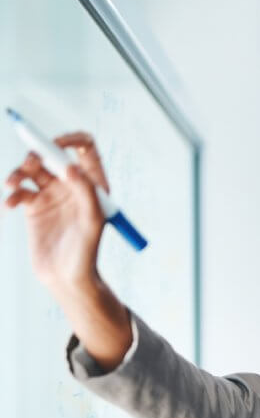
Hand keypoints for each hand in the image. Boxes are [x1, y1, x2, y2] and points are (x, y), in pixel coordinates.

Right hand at [2, 132, 109, 291]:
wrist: (66, 278)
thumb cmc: (86, 253)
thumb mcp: (92, 221)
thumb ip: (85, 191)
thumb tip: (71, 165)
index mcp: (92, 185)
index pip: (85, 148)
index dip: (71, 139)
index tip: (55, 145)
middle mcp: (72, 186)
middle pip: (51, 154)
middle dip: (37, 153)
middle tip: (30, 164)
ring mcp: (52, 195)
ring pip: (31, 170)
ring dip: (18, 172)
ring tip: (12, 184)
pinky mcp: (34, 207)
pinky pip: (20, 191)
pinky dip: (12, 194)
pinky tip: (9, 205)